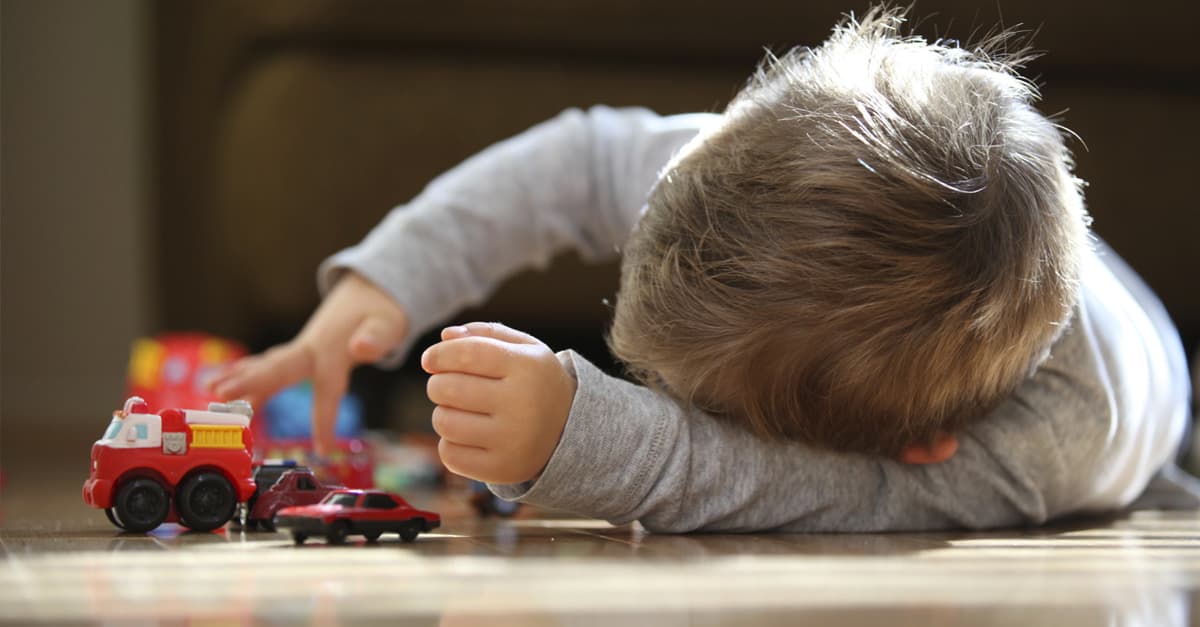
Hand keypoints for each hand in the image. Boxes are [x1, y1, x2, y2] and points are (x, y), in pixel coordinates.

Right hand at [207, 271, 407, 453]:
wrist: (370, 291)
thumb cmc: (382, 311)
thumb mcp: (389, 323)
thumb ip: (377, 338)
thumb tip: (360, 348)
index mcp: (334, 350)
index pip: (327, 389)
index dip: (324, 419)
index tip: (322, 448)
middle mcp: (310, 348)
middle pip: (277, 369)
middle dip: (249, 383)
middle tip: (219, 395)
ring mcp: (300, 349)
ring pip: (265, 365)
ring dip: (238, 378)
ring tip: (208, 391)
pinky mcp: (297, 351)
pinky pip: (267, 365)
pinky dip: (244, 373)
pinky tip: (220, 383)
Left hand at [421, 322, 575, 483]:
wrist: (569, 430)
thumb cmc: (535, 382)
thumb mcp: (524, 349)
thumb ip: (486, 334)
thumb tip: (445, 336)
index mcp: (528, 367)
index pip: (468, 354)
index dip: (440, 354)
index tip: (429, 360)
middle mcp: (522, 404)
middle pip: (449, 388)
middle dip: (437, 384)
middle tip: (447, 386)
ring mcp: (513, 440)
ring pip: (444, 422)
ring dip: (443, 413)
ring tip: (460, 411)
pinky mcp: (502, 469)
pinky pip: (449, 455)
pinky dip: (449, 443)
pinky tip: (468, 436)